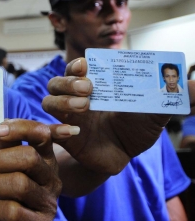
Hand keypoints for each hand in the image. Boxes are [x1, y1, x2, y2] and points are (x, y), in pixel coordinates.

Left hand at [0, 120, 73, 220]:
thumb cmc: (13, 191)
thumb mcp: (12, 165)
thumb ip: (8, 145)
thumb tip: (2, 124)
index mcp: (46, 158)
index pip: (42, 134)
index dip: (20, 128)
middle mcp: (52, 178)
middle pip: (29, 157)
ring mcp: (48, 203)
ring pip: (19, 184)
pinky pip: (12, 211)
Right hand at [42, 57, 171, 174]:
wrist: (124, 156)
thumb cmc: (136, 129)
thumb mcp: (156, 112)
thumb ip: (172, 97)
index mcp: (94, 85)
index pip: (75, 68)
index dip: (76, 64)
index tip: (86, 65)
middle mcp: (75, 98)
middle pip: (56, 82)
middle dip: (68, 81)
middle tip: (89, 88)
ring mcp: (68, 117)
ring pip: (48, 102)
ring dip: (61, 101)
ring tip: (84, 106)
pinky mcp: (65, 137)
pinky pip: (49, 129)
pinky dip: (58, 128)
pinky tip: (74, 131)